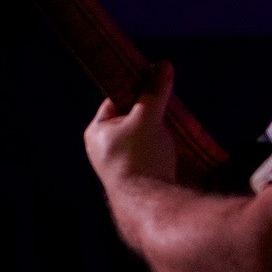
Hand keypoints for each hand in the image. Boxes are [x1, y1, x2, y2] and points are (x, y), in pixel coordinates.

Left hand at [85, 62, 177, 190]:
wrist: (150, 205)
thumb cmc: (141, 159)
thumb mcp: (148, 118)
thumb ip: (154, 92)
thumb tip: (163, 65)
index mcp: (96, 132)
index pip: (116, 99)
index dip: (136, 88)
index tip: (155, 80)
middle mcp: (103, 148)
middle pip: (130, 117)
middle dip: (150, 110)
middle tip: (168, 101)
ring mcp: (119, 164)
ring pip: (142, 135)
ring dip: (158, 128)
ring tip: (173, 123)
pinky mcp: (137, 177)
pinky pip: (149, 152)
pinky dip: (161, 146)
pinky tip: (175, 143)